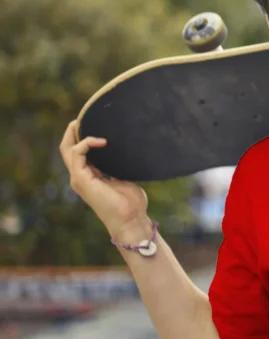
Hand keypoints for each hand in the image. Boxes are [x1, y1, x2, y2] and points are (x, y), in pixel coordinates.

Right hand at [60, 121, 150, 240]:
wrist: (131, 219)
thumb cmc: (131, 203)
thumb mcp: (124, 179)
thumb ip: (119, 167)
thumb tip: (127, 153)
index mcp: (90, 177)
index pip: (78, 153)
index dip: (80, 138)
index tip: (92, 124)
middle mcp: (81, 177)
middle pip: (67, 150)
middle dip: (72, 132)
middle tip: (80, 118)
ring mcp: (79, 179)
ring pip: (68, 150)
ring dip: (74, 134)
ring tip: (83, 122)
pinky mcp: (82, 180)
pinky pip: (77, 154)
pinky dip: (86, 144)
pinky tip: (102, 141)